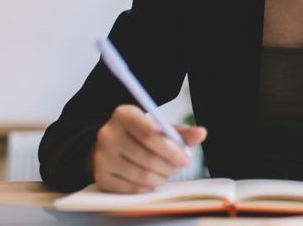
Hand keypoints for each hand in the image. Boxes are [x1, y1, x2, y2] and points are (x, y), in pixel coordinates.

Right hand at [92, 104, 207, 192]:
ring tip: (165, 173)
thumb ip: (180, 132)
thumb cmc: (139, 135)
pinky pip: (132, 189)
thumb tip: (202, 133)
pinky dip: (148, 188)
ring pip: (141, 176)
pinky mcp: (101, 177)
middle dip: (170, 166)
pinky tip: (152, 180)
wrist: (110, 146)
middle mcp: (108, 134)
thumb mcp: (158, 127)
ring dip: (161, 178)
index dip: (172, 149)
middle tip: (178, 167)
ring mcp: (102, 157)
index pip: (151, 134)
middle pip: (148, 157)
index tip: (186, 158)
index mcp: (124, 114)